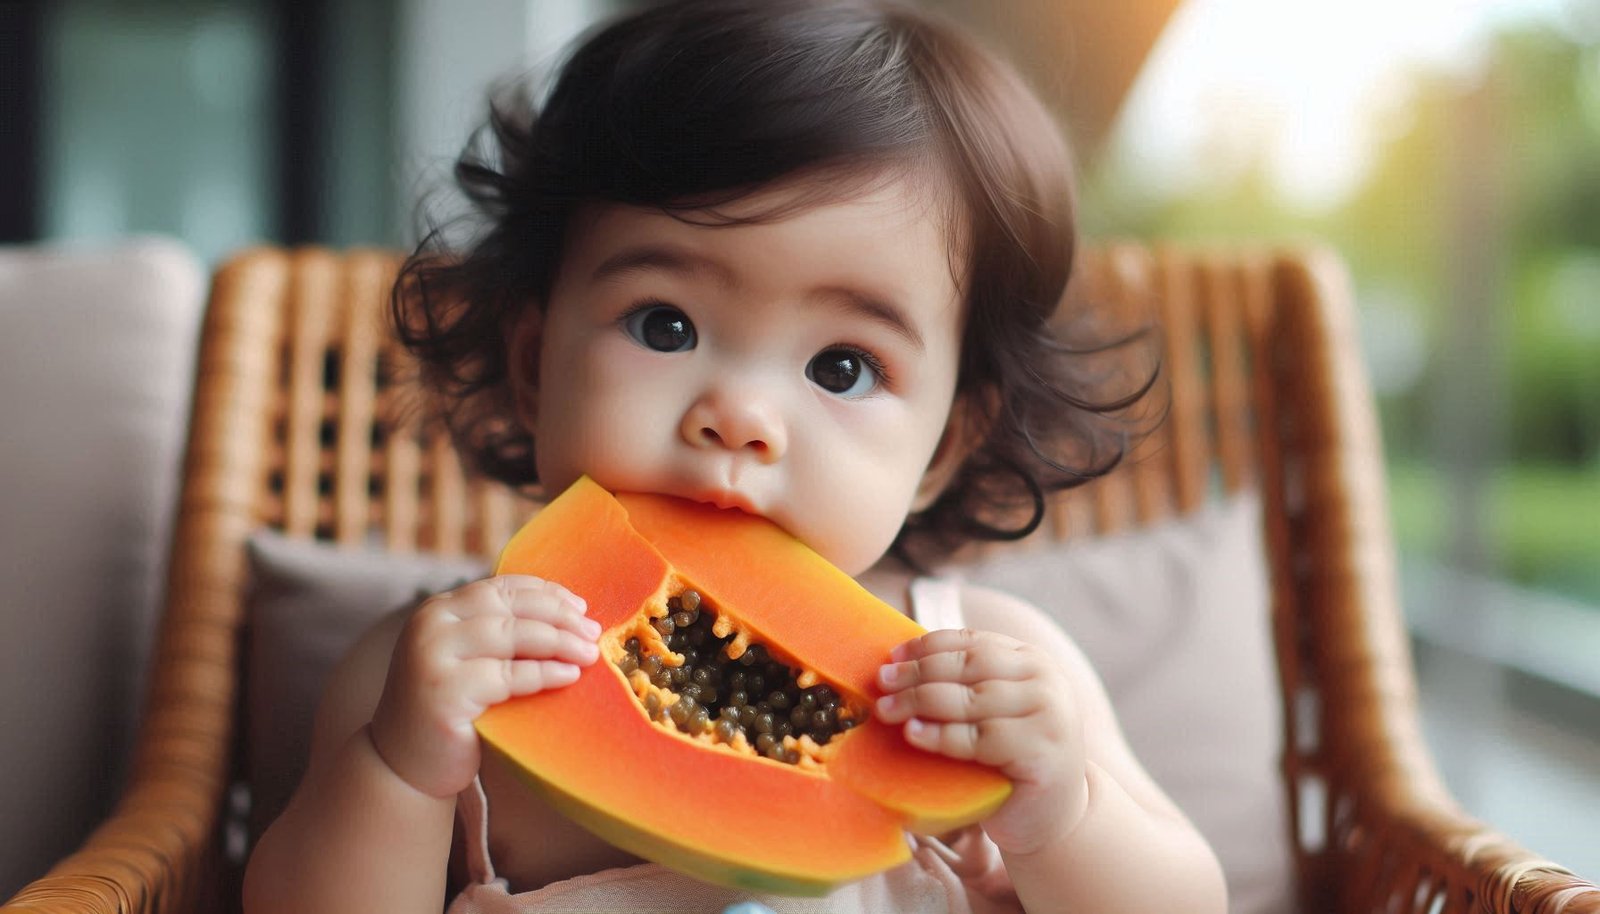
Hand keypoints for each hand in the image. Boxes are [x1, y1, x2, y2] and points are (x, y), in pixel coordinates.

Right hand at [369, 575, 600, 797]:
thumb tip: (571, 617)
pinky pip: (507, 676)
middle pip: (509, 608)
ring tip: (589, 653)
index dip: (545, 594)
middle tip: (592, 632)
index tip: (580, 608)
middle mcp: (431, 626)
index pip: (500, 589)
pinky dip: (544, 673)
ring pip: (511, 635)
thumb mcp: (470, 661)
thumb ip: (500, 635)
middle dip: (558, 617)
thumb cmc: (451, 712)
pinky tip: (569, 676)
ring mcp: (433, 656)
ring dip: (558, 642)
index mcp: (439, 611)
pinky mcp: (444, 692)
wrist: (403, 766)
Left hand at [875, 629, 1088, 854]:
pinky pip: (981, 738)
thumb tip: (897, 664)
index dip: (928, 646)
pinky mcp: (1043, 751)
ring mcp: (1049, 715)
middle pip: (970, 666)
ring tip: (887, 709)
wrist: (1052, 815)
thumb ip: (960, 686)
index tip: (891, 656)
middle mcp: (1046, 681)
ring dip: (922, 700)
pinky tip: (914, 734)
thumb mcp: (988, 713)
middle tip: (882, 681)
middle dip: (919, 672)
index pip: (973, 642)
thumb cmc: (1007, 761)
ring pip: (973, 699)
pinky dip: (942, 736)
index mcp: (1032, 661)